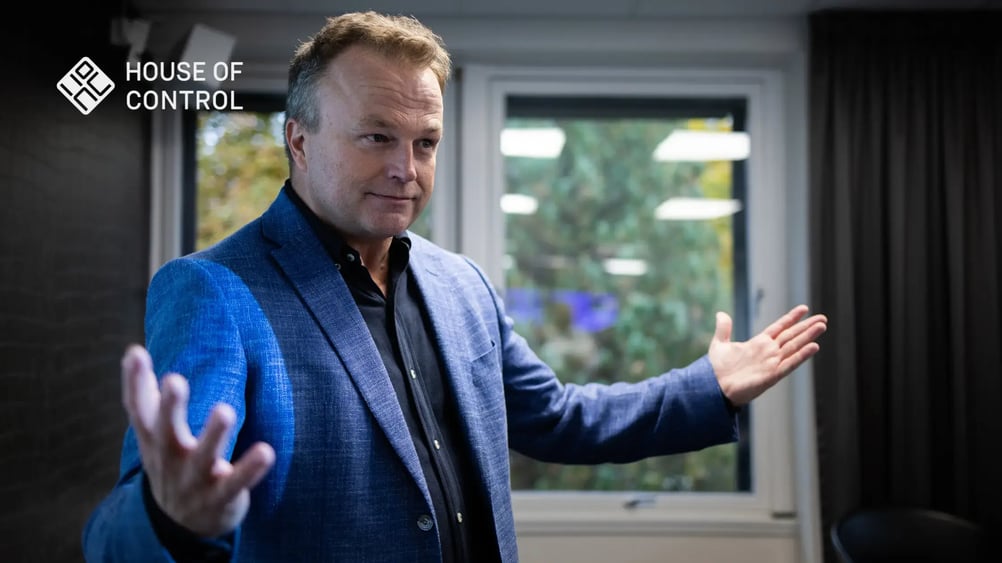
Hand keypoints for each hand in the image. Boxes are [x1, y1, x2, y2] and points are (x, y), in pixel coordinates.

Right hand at [121, 345, 274, 537]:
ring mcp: (194, 480)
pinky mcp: (220, 496)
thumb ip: (146, 397)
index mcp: (154, 441)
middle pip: (165, 433)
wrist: (181, 525)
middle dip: (169, 408)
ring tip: (224, 410)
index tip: (136, 353)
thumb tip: (134, 351)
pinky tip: (266, 451)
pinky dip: (250, 469)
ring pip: (202, 458)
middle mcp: (170, 459)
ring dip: (213, 435)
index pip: (139, 411)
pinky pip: (236, 483)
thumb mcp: (153, 435)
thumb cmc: (171, 464)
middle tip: (174, 380)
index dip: (135, 383)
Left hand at [709, 305, 826, 406]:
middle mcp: (768, 352)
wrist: (714, 387)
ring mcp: (771, 363)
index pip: (779, 327)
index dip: (791, 318)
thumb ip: (724, 329)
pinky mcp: (772, 375)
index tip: (804, 308)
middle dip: (807, 326)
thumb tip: (721, 313)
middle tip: (823, 318)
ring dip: (808, 337)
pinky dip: (801, 356)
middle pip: (791, 335)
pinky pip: (789, 364)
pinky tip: (814, 347)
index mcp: (758, 343)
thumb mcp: (720, 344)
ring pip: (794, 346)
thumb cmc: (717, 369)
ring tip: (822, 326)